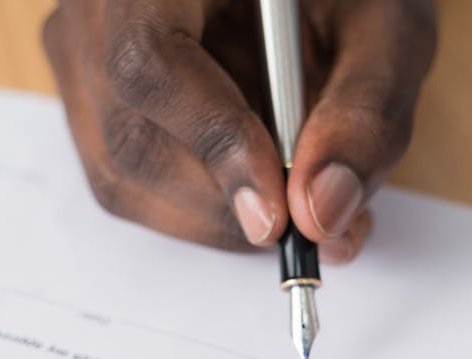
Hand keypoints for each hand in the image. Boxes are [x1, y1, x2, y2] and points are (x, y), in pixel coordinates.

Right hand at [43, 0, 436, 262]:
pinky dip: (204, 208)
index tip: (278, 206)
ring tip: (303, 206)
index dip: (213, 142)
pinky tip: (262, 187)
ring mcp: (86, 57)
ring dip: (219, 217)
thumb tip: (322, 210)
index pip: (149, 61)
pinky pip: (131, 183)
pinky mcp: (96, 101)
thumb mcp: (385, 30)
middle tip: (315, 224)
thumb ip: (366, 112)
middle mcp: (100, 10)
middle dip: (228, 205)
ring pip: (124, 177)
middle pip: (132, 138)